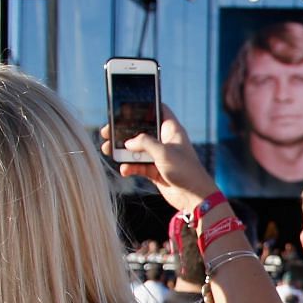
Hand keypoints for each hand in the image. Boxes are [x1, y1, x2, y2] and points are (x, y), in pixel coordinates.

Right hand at [99, 105, 218, 216]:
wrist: (194, 198)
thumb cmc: (185, 171)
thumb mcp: (164, 152)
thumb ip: (144, 143)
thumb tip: (127, 143)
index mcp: (172, 130)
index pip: (159, 110)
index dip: (145, 105)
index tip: (127, 104)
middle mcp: (165, 141)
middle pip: (141, 130)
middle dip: (124, 131)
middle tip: (107, 131)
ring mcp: (159, 156)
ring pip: (136, 149)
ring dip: (122, 150)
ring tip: (107, 149)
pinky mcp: (155, 170)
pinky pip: (137, 165)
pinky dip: (129, 167)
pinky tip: (124, 170)